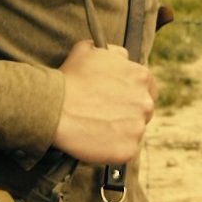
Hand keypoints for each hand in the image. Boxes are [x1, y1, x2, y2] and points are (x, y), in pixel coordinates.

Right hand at [50, 40, 157, 165]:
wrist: (54, 107)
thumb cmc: (69, 77)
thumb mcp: (92, 49)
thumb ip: (115, 53)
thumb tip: (123, 58)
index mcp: (141, 76)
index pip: (148, 88)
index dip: (133, 94)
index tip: (120, 100)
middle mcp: (145, 102)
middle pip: (144, 110)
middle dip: (128, 112)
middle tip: (104, 114)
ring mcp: (138, 127)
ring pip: (134, 131)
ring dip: (120, 131)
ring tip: (96, 127)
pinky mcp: (128, 149)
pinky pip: (126, 151)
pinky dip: (113, 149)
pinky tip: (96, 141)